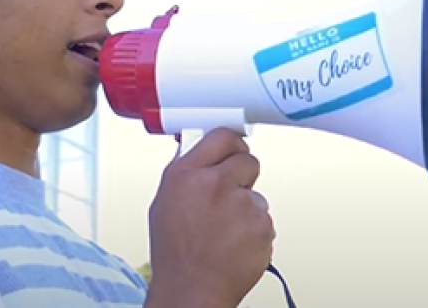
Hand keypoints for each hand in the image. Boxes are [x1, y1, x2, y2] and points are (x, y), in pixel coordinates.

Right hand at [145, 128, 274, 307]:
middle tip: (232, 190)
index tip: (233, 147)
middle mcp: (214, 184)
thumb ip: (184, 172)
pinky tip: (235, 243)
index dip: (230, 143)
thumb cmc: (175, 252)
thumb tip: (196, 151)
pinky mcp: (261, 226)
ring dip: (246, 207)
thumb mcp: (164, 201)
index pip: (221, 136)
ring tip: (225, 230)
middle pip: (246, 159)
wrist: (192, 291)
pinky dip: (254, 230)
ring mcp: (241, 205)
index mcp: (186, 174)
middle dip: (242, 172)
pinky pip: (264, 219)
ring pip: (256, 193)